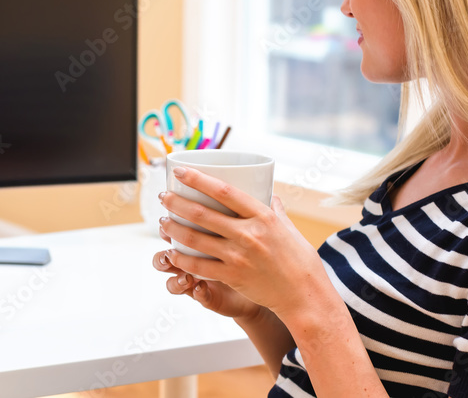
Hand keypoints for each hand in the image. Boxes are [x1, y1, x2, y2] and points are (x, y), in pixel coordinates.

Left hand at [157, 166, 331, 321]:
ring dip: (173, 228)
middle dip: (176, 203)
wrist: (305, 296)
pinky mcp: (233, 276)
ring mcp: (239, 256)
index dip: (198, 179)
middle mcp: (249, 234)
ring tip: (163, 221)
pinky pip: (199, 266)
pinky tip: (172, 252)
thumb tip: (269, 194)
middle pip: (202, 213)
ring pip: (195, 238)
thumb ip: (275, 210)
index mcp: (263, 216)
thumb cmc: (300, 261)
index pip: (224, 191)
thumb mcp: (290, 228)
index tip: (180, 172)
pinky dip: (182, 259)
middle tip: (163, 197)